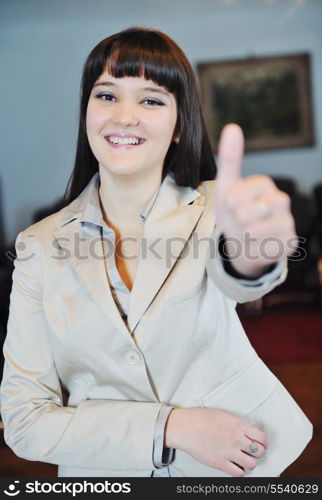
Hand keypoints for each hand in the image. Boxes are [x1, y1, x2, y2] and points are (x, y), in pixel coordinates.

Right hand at [165, 407, 267, 476]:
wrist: (185, 427)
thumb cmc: (200, 419)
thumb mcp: (224, 415)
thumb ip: (237, 424)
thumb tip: (247, 431)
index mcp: (238, 425)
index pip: (261, 437)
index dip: (263, 442)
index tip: (261, 443)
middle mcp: (236, 438)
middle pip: (259, 451)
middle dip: (257, 452)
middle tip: (252, 451)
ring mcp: (229, 451)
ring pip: (251, 464)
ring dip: (249, 462)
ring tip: (243, 459)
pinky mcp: (220, 463)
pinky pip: (238, 473)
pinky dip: (239, 471)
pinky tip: (235, 466)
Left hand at [214, 124, 297, 277]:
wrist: (245, 244)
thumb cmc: (235, 213)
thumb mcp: (226, 187)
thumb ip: (230, 159)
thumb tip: (233, 126)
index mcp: (264, 183)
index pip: (234, 195)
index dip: (228, 205)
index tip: (233, 205)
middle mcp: (281, 199)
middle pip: (243, 212)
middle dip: (235, 221)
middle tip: (242, 220)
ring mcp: (287, 220)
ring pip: (253, 230)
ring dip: (244, 234)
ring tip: (249, 231)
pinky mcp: (290, 241)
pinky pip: (263, 245)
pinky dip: (255, 247)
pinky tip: (259, 242)